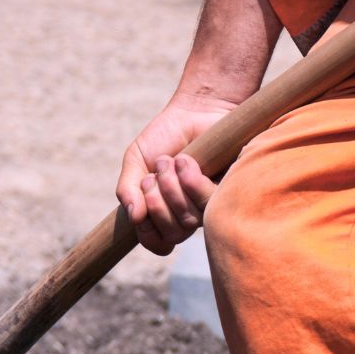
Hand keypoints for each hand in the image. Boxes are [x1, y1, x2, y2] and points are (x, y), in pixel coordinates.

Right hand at [116, 94, 231, 254]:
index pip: (157, 242)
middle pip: (173, 232)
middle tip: (154, 174)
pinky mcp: (227, 192)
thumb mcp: (136, 160)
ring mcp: (208, 205)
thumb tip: (134, 217)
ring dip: (172, 188)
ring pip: (188, 220)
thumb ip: (128, 190)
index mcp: (165, 212)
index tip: (140, 210)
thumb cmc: (165, 137)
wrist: (195, 110)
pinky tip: (186, 161)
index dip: (147, 233)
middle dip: (156, 202)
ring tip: (171, 162)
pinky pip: (207, 203)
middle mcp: (188, 213)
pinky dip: (190, 181)